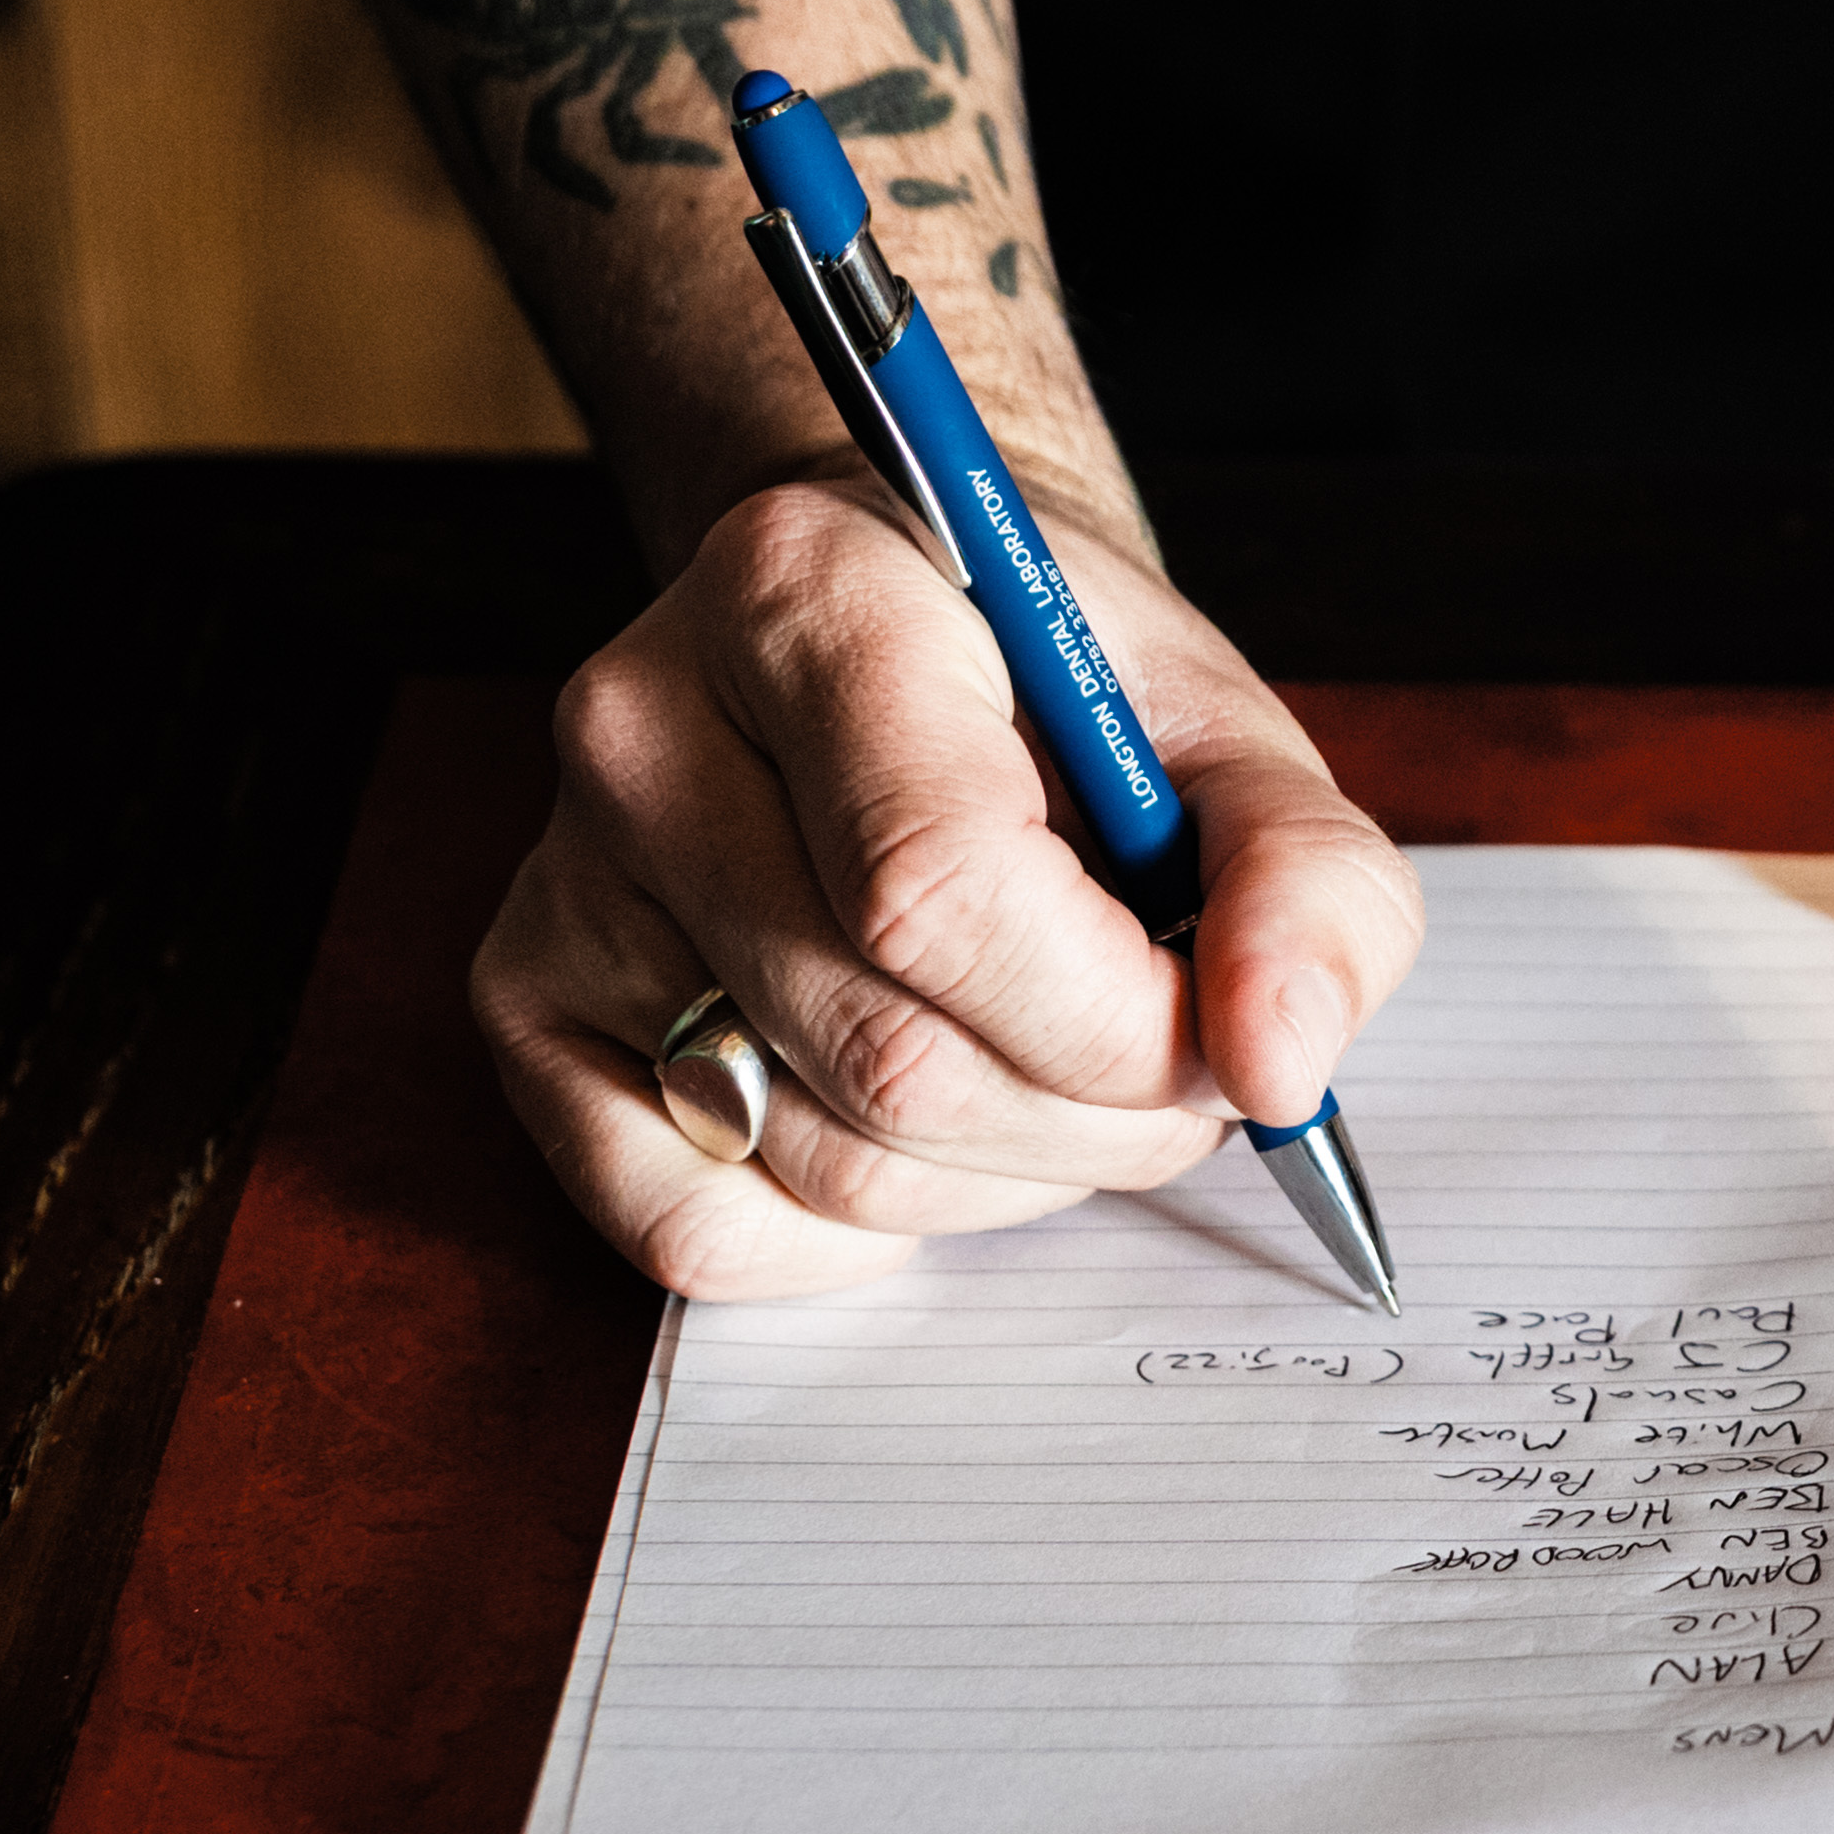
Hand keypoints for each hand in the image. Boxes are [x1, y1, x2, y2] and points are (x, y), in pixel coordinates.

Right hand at [474, 472, 1427, 1296]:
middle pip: (885, 1053)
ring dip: (1001, 1177)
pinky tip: (922, 1129)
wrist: (900, 632)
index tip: (1216, 1034)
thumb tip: (1279, 1064)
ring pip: (814, 1159)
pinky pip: (694, 1228)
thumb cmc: (1060, 693)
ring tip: (1056, 1073)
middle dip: (1089, 1119)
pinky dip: (852, 1237)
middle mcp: (642, 724)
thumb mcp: (1231, 740)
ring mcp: (563, 873)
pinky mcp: (524, 1002)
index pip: (939, 894)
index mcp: (806, 596)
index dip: (1115, 1023)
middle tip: (1166, 1070)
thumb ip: (1309, 886)